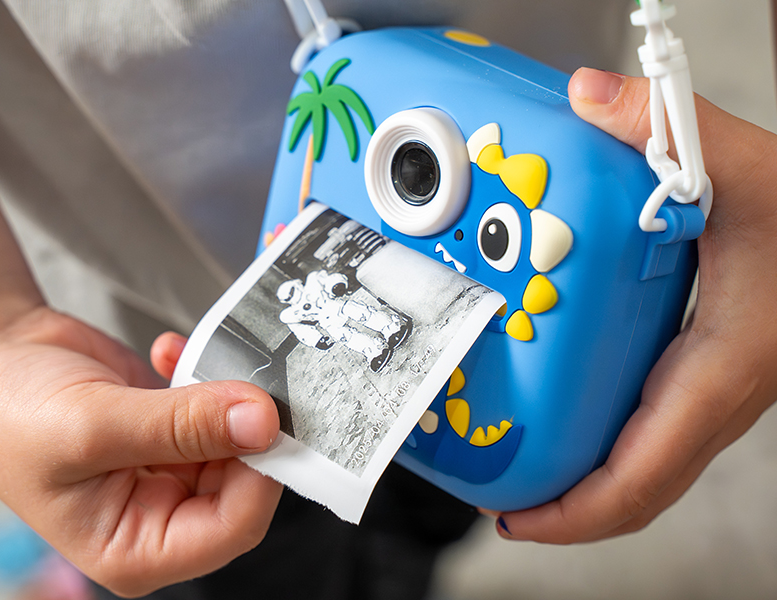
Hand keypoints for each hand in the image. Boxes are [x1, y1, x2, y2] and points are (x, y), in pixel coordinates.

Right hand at [0, 309, 280, 596]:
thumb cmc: (11, 414)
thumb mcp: (93, 425)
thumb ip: (182, 425)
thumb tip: (262, 421)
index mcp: (138, 548)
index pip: (234, 526)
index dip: (262, 475)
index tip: (271, 418)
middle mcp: (162, 514)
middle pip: (245, 481)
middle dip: (247, 427)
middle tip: (245, 375)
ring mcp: (172, 469)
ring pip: (237, 437)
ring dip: (224, 392)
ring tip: (190, 359)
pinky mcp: (177, 429)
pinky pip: (217, 406)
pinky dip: (202, 372)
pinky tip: (166, 353)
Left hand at [493, 68, 776, 542]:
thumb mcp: (744, 167)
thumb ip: (666, 129)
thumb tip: (590, 97)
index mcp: (715, 371)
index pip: (639, 477)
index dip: (572, 512)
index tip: (511, 517)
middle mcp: (709, 398)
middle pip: (630, 489)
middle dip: (560, 506)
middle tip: (490, 492)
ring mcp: (703, 392)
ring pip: (638, 466)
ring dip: (575, 479)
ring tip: (510, 464)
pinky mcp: (696, 373)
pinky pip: (643, 431)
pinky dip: (597, 442)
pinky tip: (557, 411)